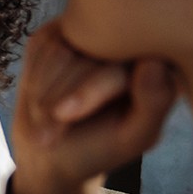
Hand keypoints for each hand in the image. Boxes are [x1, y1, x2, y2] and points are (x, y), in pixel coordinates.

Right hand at [8, 19, 177, 193]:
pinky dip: (35, 76)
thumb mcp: (135, 138)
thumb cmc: (102, 153)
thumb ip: (155, 103)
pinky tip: (39, 101)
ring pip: (59, 46)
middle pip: (86, 48)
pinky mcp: (58, 34)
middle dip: (60, 93)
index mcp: (157, 56)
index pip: (122, 53)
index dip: (88, 87)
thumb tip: (156, 62)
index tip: (64, 122)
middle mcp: (127, 37)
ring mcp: (90, 32)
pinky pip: (43, 44)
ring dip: (44, 89)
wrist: (55, 161)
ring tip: (46, 121)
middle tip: (50, 126)